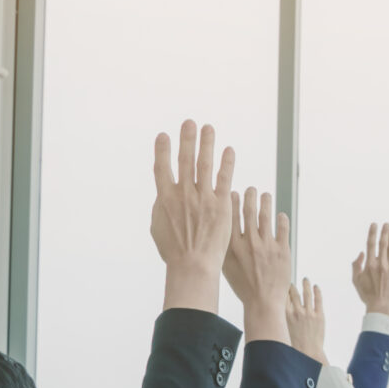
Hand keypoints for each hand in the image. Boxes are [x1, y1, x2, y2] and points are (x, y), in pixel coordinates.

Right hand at [149, 121, 235, 314]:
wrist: (193, 265)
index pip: (161, 169)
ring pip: (204, 165)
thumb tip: (163, 196)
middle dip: (186, 140)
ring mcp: (202, 198)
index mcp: (164, 199)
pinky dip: (226, 163)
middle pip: (184, 160)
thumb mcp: (158, 228)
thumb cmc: (174, 251)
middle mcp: (183, 194)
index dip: (162, 151)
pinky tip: (229, 150)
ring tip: (208, 128)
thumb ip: (161, 208)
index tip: (163, 136)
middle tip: (189, 122)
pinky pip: (224, 179)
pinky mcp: (221, 205)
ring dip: (206, 144)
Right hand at [224, 188, 293, 345]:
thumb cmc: (242, 285)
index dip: (232, 201)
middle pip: (249, 212)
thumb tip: (217, 230)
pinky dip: (282, 219)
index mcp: (232, 246)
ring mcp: (266, 245)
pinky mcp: (282, 250)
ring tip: (266, 195)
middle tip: (251, 189)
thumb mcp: (226, 266)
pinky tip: (280, 214)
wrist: (263, 302)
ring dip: (266, 203)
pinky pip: (283, 229)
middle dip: (250, 197)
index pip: (230, 217)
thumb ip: (223, 247)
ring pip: (266, 217)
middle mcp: (249, 242)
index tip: (233, 191)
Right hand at [285, 278, 326, 361]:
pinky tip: (316, 287)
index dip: (281, 289)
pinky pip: (318, 300)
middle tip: (291, 283)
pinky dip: (317, 291)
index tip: (281, 284)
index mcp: (284, 315)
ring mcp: (308, 313)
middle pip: (293, 293)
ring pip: (306, 293)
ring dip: (305, 285)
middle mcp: (295, 312)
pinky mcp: (319, 316)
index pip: (281, 296)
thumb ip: (277, 319)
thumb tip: (271, 312)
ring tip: (305, 280)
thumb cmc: (293, 345)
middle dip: (292, 286)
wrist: (307, 354)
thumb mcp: (281, 330)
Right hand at [351, 224, 388, 315]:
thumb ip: (356, 265)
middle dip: (384, 232)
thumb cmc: (367, 294)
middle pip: (383, 244)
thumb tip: (361, 253)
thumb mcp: (356, 280)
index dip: (372, 233)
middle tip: (386, 224)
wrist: (381, 306)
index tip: (374, 224)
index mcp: (369, 265)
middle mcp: (380, 264)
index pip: (371, 244)